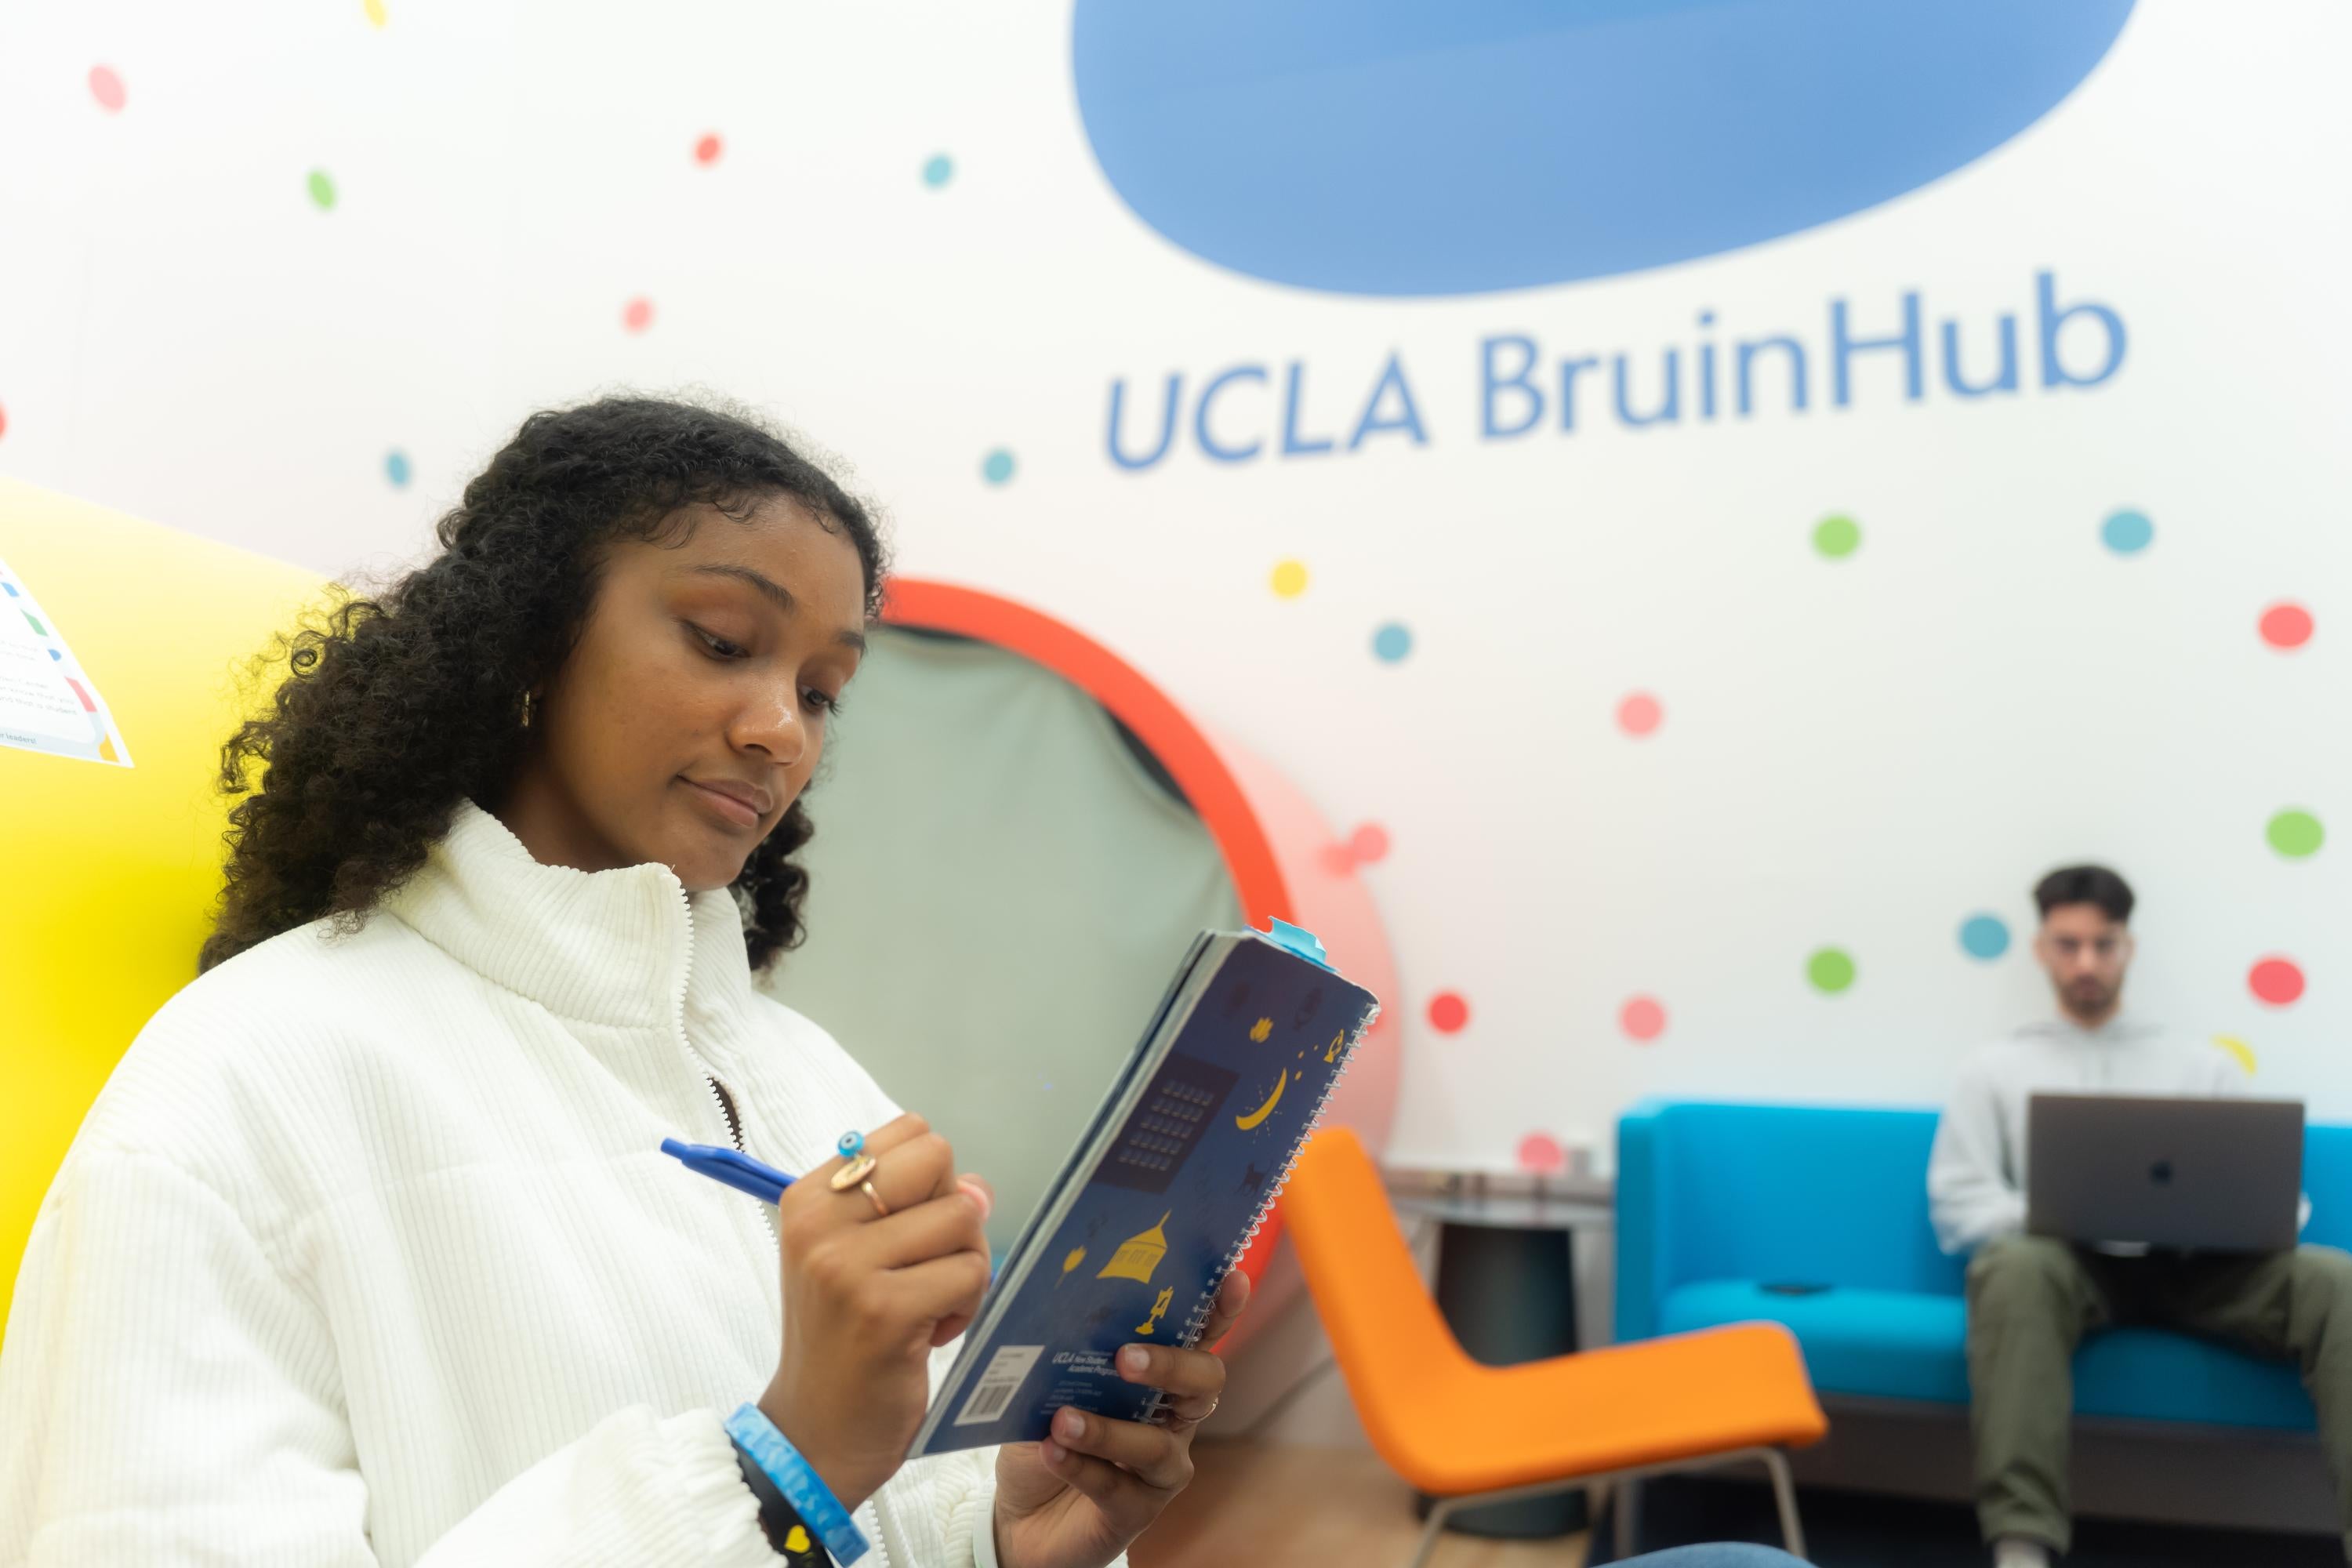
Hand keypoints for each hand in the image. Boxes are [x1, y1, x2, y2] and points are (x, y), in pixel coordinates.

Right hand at [759, 1114, 993, 1513]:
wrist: (814, 1432)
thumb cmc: (843, 1338)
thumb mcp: (855, 1256)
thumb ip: (909, 1206)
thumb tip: (978, 1188)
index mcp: (810, 1197)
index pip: (908, 1131)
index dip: (931, 1178)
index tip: (907, 1232)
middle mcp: (820, 1222)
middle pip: (938, 1160)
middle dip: (954, 1211)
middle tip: (929, 1265)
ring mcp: (849, 1266)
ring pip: (962, 1217)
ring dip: (964, 1265)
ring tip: (927, 1306)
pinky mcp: (885, 1310)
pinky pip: (970, 1273)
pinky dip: (967, 1305)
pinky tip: (931, 1336)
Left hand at [992, 1268, 1250, 1567]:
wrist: (1019, 1515)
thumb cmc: (1042, 1433)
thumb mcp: (1038, 1382)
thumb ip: (1048, 1348)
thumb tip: (1013, 1288)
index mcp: (1159, 1374)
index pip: (1199, 1334)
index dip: (1220, 1309)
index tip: (1231, 1278)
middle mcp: (1173, 1417)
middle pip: (1203, 1384)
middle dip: (1171, 1365)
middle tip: (1125, 1357)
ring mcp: (1160, 1468)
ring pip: (1158, 1445)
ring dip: (1110, 1430)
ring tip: (1063, 1420)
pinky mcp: (1136, 1511)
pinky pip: (1117, 1489)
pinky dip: (1082, 1467)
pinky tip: (1052, 1452)